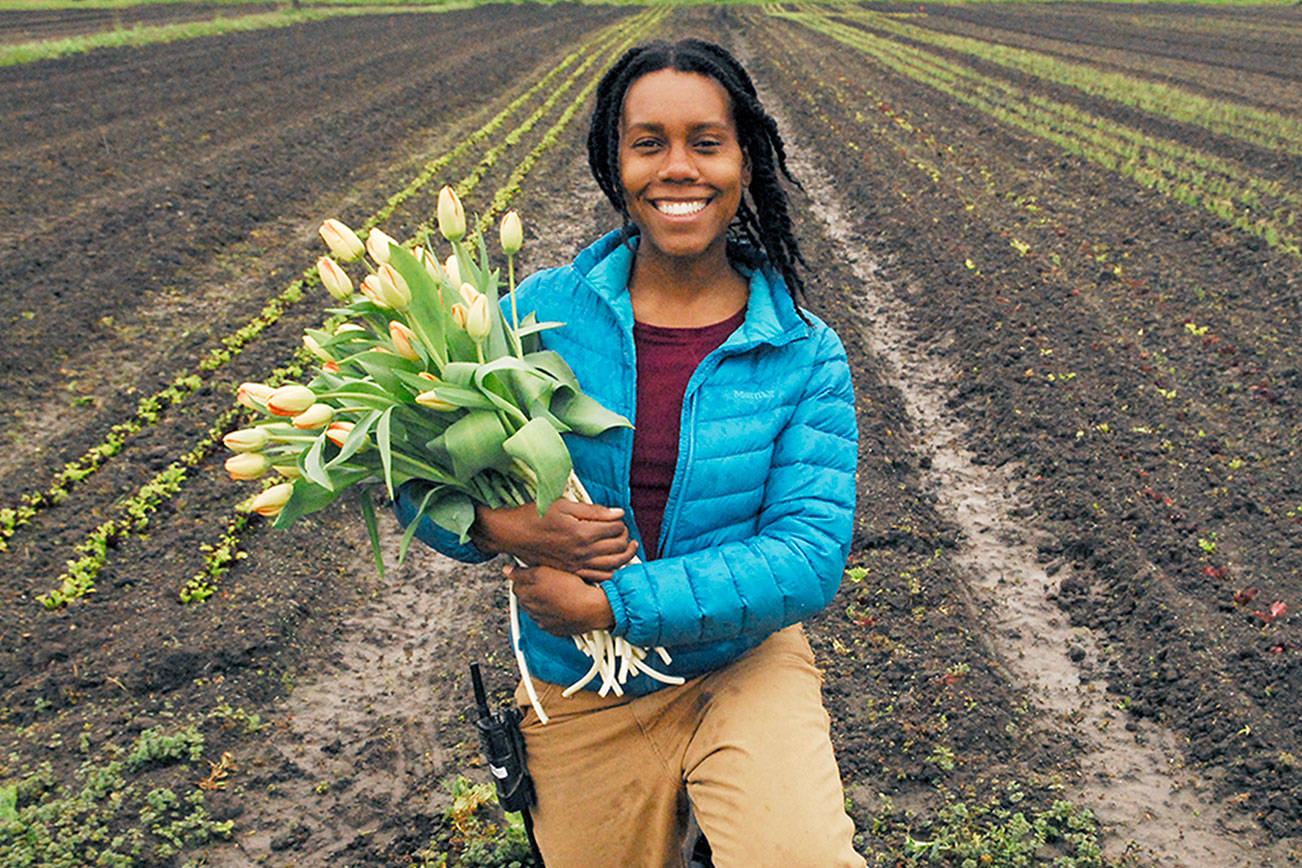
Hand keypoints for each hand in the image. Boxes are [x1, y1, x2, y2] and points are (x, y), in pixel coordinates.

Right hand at [472, 500, 636, 579]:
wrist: (513, 534)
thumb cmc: (535, 516)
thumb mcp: (564, 505)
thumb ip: (594, 510)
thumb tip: (618, 513)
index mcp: (582, 533)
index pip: (615, 528)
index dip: (620, 521)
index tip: (617, 517)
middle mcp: (582, 552)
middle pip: (618, 547)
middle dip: (625, 536)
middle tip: (623, 530)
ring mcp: (577, 565)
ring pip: (613, 565)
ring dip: (625, 555)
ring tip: (628, 547)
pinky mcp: (571, 573)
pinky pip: (599, 577)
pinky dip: (612, 571)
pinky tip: (614, 563)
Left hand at [505, 564, 614, 635]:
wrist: (591, 609)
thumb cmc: (570, 590)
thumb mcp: (544, 572)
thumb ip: (521, 573)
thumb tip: (507, 571)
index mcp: (526, 596)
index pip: (516, 586)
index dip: (525, 578)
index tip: (534, 574)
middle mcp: (531, 611)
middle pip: (525, 598)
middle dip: (533, 591)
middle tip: (548, 583)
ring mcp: (542, 621)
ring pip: (537, 610)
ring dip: (543, 603)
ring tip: (558, 594)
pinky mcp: (554, 629)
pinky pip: (548, 620)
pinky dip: (552, 614)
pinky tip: (563, 606)